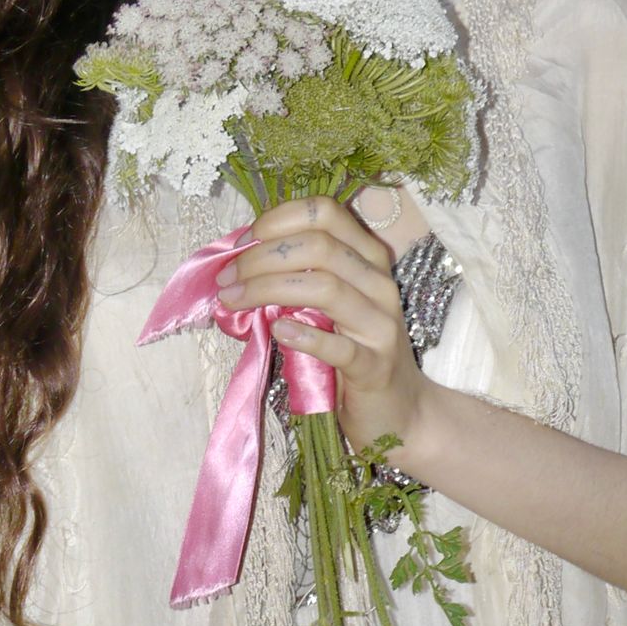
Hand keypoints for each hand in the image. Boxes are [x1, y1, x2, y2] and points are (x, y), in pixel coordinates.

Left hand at [213, 192, 434, 462]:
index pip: (326, 213)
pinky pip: (339, 347)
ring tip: (233, 300)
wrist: (399, 412)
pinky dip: (304, 336)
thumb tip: (238, 261)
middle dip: (262, 257)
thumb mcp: (328, 308)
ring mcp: (381, 325)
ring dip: (268, 289)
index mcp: (368, 259)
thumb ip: (297, 278)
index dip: (279, 219)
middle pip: (319, 246)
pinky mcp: (375, 367)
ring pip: (325, 287)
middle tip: (227, 277)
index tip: (245, 241)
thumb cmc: (353, 353)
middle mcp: (380, 283)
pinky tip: (278, 330)